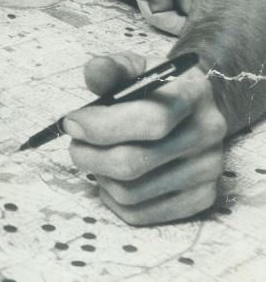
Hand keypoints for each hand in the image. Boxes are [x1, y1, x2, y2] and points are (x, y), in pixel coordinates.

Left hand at [64, 52, 227, 225]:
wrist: (194, 110)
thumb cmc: (156, 88)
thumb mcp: (136, 68)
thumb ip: (112, 67)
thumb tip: (94, 71)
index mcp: (194, 94)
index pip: (151, 120)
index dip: (102, 126)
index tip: (72, 122)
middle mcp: (208, 134)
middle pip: (134, 163)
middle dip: (89, 155)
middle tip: (75, 144)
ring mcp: (208, 171)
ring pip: (130, 192)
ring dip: (99, 176)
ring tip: (97, 157)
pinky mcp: (200, 199)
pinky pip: (139, 214)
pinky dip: (112, 198)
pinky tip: (112, 177)